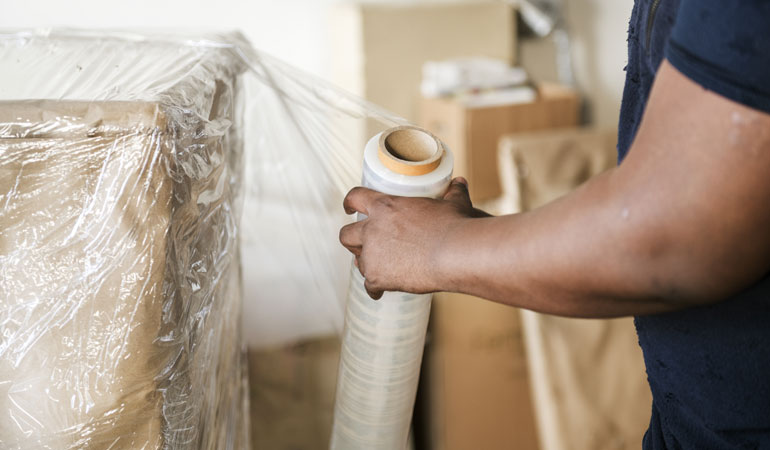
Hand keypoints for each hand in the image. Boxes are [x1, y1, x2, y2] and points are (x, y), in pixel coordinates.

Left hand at [339, 177, 489, 298]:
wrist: (456, 254)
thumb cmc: (455, 226)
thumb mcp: (453, 204)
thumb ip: (453, 192)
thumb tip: (459, 182)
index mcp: (385, 207)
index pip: (355, 198)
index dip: (349, 203)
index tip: (349, 208)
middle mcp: (372, 230)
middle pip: (346, 235)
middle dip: (352, 240)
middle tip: (362, 245)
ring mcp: (372, 255)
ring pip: (358, 262)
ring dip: (367, 264)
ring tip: (380, 269)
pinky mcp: (377, 277)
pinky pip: (369, 286)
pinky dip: (375, 289)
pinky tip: (381, 291)